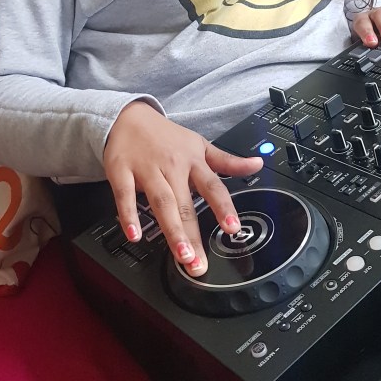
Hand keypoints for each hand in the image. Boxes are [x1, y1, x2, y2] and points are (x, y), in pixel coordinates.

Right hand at [104, 101, 262, 275]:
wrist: (130, 117)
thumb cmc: (167, 137)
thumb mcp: (200, 145)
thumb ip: (228, 161)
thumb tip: (258, 163)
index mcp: (193, 162)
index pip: (212, 186)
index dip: (223, 207)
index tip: (232, 228)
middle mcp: (172, 167)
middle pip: (185, 204)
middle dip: (193, 235)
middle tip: (199, 263)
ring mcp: (147, 170)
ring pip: (161, 203)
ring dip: (171, 230)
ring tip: (180, 255)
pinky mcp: (121, 172)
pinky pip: (125, 196)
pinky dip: (129, 215)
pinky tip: (134, 235)